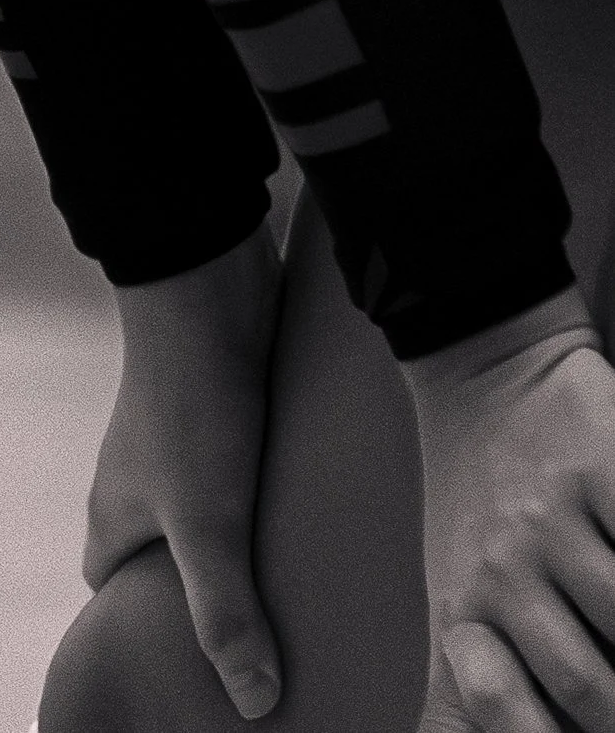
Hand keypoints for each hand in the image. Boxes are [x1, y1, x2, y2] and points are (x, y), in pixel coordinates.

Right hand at [85, 220, 285, 719]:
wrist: (208, 281)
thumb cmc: (191, 403)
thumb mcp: (209, 524)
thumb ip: (225, 612)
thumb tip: (254, 703)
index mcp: (113, 510)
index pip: (110, 588)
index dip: (137, 629)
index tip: (183, 667)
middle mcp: (140, 476)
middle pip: (163, 553)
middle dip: (204, 594)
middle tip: (260, 637)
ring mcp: (180, 437)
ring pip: (208, 511)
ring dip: (245, 543)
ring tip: (299, 584)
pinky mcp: (222, 405)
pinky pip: (242, 470)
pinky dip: (269, 497)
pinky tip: (311, 513)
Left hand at [410, 293, 614, 731]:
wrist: (482, 364)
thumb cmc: (478, 496)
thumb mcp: (459, 596)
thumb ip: (472, 694)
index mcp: (471, 616)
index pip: (519, 719)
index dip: (541, 727)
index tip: (586, 717)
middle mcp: (505, 570)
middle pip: (594, 692)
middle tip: (609, 660)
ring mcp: (553, 517)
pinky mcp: (602, 464)